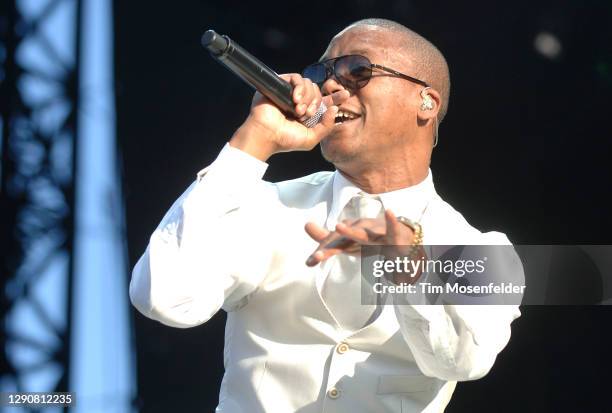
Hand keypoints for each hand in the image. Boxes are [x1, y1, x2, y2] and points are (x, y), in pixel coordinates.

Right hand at [229, 73, 349, 160]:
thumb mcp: (311, 138)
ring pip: (309, 84)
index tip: (346, 94)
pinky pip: (296, 78)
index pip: (325, 101)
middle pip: (317, 91)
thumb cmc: (285, 140)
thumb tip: (334, 108)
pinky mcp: (280, 84)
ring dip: (307, 97)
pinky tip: (294, 99)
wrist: (266, 135)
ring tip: (298, 110)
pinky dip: (299, 88)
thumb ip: (326, 126)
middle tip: (307, 114)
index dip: (336, 97)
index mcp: (307, 113)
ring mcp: (289, 92)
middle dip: (316, 102)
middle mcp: (299, 101)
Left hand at [304, 210, 424, 283]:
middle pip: (343, 241)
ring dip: (351, 231)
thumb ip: (327, 239)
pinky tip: (390, 212)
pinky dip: (391, 221)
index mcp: (350, 238)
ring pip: (362, 235)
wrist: (399, 234)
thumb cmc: (371, 238)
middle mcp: (360, 232)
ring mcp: (375, 233)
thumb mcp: (348, 242)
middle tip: (318, 254)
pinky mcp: (392, 235)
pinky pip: (392, 228)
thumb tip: (305, 225)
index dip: (322, 252)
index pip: (333, 245)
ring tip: (338, 225)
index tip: (309, 262)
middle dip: (330, 246)